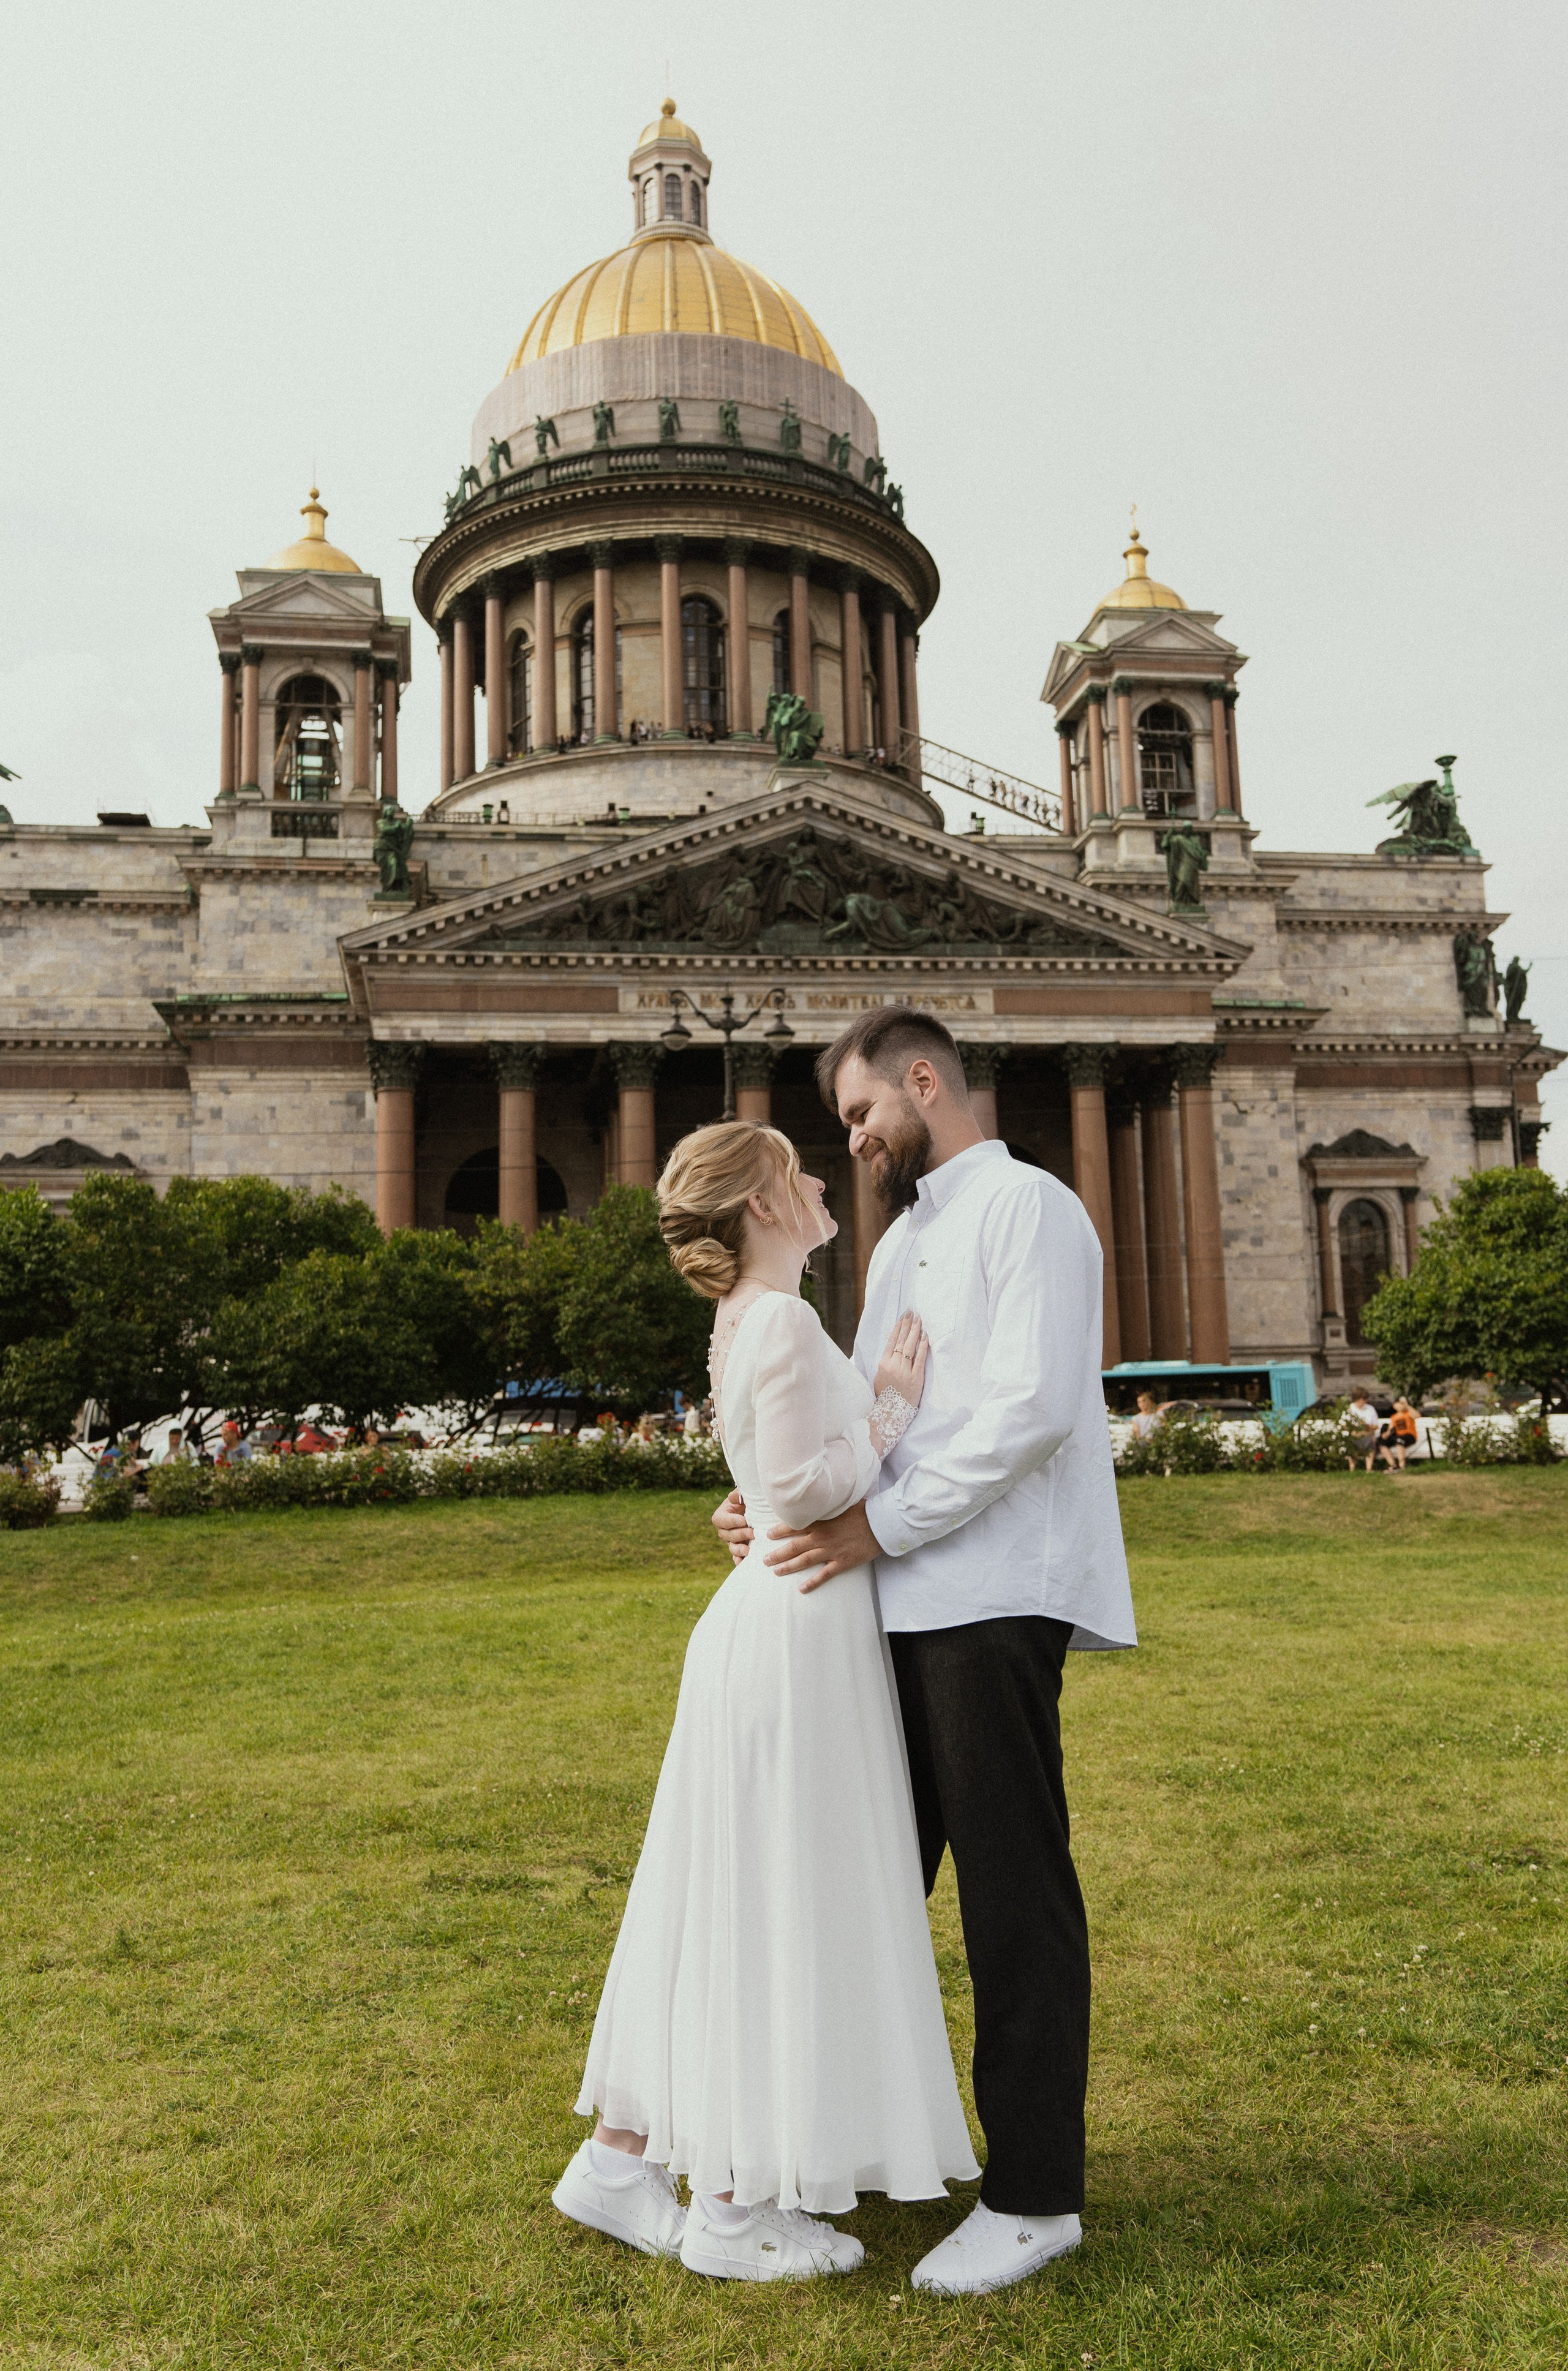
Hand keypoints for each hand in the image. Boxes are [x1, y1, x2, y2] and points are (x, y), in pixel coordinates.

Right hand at [712, 1488, 752, 1565]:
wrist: (759, 1510)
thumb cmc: (750, 1501)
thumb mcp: (744, 1496)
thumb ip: (738, 1495)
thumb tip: (732, 1497)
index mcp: (722, 1515)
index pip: (720, 1520)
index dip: (730, 1521)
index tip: (743, 1520)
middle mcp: (724, 1529)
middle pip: (727, 1535)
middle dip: (740, 1534)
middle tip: (753, 1532)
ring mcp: (732, 1540)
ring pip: (731, 1547)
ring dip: (738, 1549)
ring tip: (747, 1550)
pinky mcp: (740, 1548)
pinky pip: (737, 1556)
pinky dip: (739, 1560)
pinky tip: (743, 1562)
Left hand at [764, 1500, 879, 1592]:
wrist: (880, 1523)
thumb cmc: (862, 1510)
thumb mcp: (841, 1503)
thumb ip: (826, 1505)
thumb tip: (816, 1499)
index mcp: (821, 1521)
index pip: (795, 1526)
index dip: (780, 1531)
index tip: (768, 1535)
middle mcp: (822, 1537)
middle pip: (795, 1546)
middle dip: (778, 1553)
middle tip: (765, 1560)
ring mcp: (832, 1551)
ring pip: (805, 1561)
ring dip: (789, 1567)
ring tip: (776, 1571)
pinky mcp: (843, 1562)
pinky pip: (824, 1574)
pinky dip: (812, 1582)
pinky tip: (801, 1589)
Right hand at [874, 1310, 927, 1406]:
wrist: (891, 1413)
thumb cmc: (885, 1395)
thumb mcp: (879, 1377)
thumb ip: (886, 1363)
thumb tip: (892, 1349)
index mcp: (883, 1363)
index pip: (892, 1341)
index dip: (898, 1327)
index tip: (903, 1317)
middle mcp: (893, 1365)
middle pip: (901, 1340)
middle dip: (907, 1325)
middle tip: (912, 1313)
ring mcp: (904, 1371)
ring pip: (910, 1347)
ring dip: (915, 1331)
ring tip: (919, 1320)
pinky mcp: (916, 1377)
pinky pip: (919, 1359)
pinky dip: (922, 1346)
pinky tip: (925, 1336)